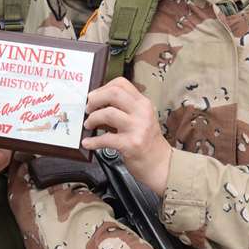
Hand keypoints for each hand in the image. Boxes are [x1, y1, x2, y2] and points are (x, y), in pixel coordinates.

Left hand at [81, 77, 172, 193]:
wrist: (160, 163)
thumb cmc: (148, 142)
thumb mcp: (141, 118)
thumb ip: (125, 108)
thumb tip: (98, 102)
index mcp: (143, 103)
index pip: (121, 84)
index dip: (103, 88)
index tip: (94, 96)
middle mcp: (142, 112)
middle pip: (113, 93)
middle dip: (95, 100)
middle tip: (88, 108)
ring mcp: (137, 128)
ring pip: (108, 113)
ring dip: (92, 119)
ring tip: (89, 125)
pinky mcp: (131, 144)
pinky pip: (105, 139)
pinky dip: (93, 141)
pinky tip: (88, 143)